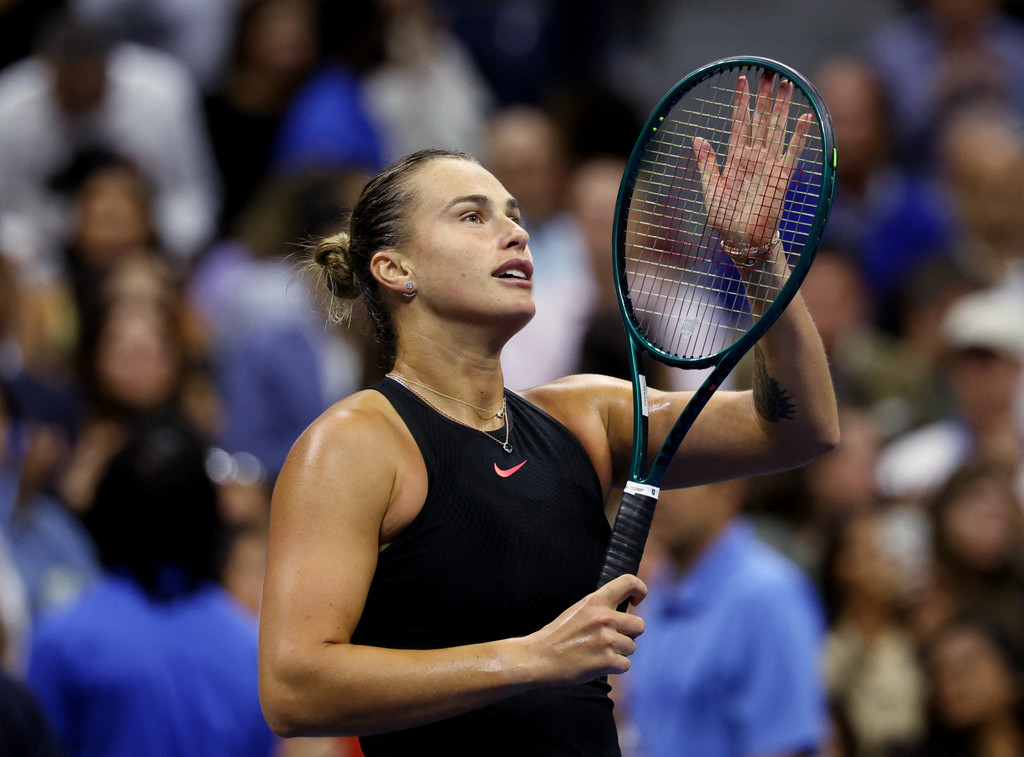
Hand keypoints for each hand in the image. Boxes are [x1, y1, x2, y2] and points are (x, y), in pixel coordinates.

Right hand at [522, 574, 646, 686]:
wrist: (537, 658)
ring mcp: (606, 640)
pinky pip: (626, 665)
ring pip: (632, 647)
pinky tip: (597, 664)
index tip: (636, 602)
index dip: (640, 590)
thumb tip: (629, 611)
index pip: (629, 582)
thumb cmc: (557, 635)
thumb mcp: (578, 611)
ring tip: (598, 653)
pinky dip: (614, 667)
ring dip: (619, 652)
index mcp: (595, 600)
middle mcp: (603, 617)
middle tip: (612, 639)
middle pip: (639, 625)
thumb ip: (602, 608)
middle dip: (630, 634)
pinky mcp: (606, 661)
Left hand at [693, 72, 812, 247]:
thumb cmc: (725, 218)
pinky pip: (792, 152)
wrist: (742, 240)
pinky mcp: (782, 177)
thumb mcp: (711, 190)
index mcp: (735, 158)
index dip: (740, 102)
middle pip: (760, 120)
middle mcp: (754, 157)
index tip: (742, 80)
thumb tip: (697, 138)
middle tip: (769, 73)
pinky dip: (798, 135)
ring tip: (786, 84)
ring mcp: (769, 165)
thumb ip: (707, 164)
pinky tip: (804, 117)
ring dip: (782, 108)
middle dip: (765, 97)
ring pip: (776, 129)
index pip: (739, 123)